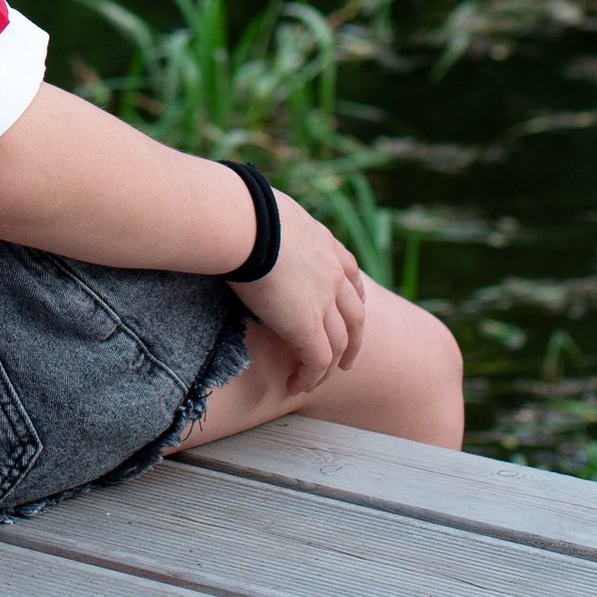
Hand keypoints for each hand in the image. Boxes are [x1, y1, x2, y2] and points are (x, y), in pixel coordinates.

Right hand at [232, 194, 366, 392]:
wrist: (246, 224)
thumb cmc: (242, 211)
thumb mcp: (268, 211)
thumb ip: (267, 222)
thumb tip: (241, 216)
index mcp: (324, 244)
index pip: (350, 273)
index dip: (355, 296)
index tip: (354, 310)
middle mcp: (333, 274)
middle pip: (355, 315)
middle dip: (354, 339)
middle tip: (347, 359)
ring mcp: (325, 302)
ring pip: (338, 343)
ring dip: (330, 365)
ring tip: (316, 380)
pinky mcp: (307, 327)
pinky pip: (316, 361)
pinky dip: (309, 377)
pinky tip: (295, 385)